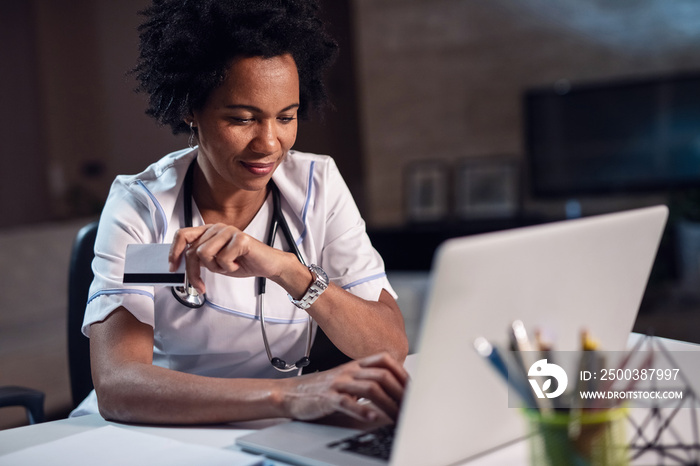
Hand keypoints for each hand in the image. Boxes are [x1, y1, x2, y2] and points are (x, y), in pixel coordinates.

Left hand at [168, 224, 288, 293]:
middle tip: (200, 285)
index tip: (172, 267)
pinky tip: (237, 264)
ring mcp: (229, 231)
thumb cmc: (243, 262)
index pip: (183, 235)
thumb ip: (200, 260)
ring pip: (204, 254)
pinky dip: (229, 268)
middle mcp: (218, 228)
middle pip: (192, 250)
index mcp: (210, 231)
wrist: (267, 265)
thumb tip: (180, 266)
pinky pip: (222, 258)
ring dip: (215, 268)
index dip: (175, 252)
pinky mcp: (240, 238)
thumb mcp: (216, 262)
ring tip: (228, 266)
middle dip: (194, 272)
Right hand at [280, 353, 408, 422]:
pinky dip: (361, 410)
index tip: (412, 388)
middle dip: (400, 391)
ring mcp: (338, 383)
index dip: (402, 373)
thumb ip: (367, 384)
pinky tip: (372, 418)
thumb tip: (393, 395)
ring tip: (397, 416)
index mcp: (355, 365)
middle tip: (410, 406)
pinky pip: (347, 402)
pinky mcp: (327, 398)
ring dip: (387, 403)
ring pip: (369, 388)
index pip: (385, 360)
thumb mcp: (347, 382)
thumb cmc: (321, 389)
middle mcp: (349, 371)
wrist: (291, 393)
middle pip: (382, 375)